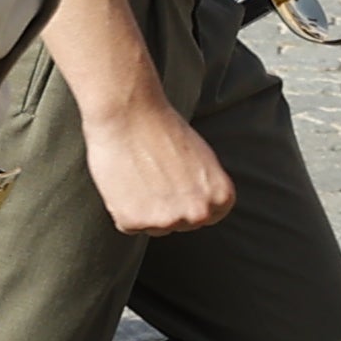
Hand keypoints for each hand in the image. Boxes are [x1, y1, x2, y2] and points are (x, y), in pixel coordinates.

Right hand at [83, 88, 235, 238]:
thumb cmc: (162, 128)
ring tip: (135, 176)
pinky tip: (122, 182)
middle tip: (149, 178)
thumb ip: (204, 187)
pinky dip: (120, 208)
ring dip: (141, 209)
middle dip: (164, 208)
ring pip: (152, 227)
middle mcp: (198, 213)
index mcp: (221, 197)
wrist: (129, 113)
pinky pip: (127, 225)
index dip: (186, 202)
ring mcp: (167, 220)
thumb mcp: (203, 160)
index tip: (173, 188)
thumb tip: (196, 204)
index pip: (207, 217)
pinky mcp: (135, 221)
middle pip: (179, 224)